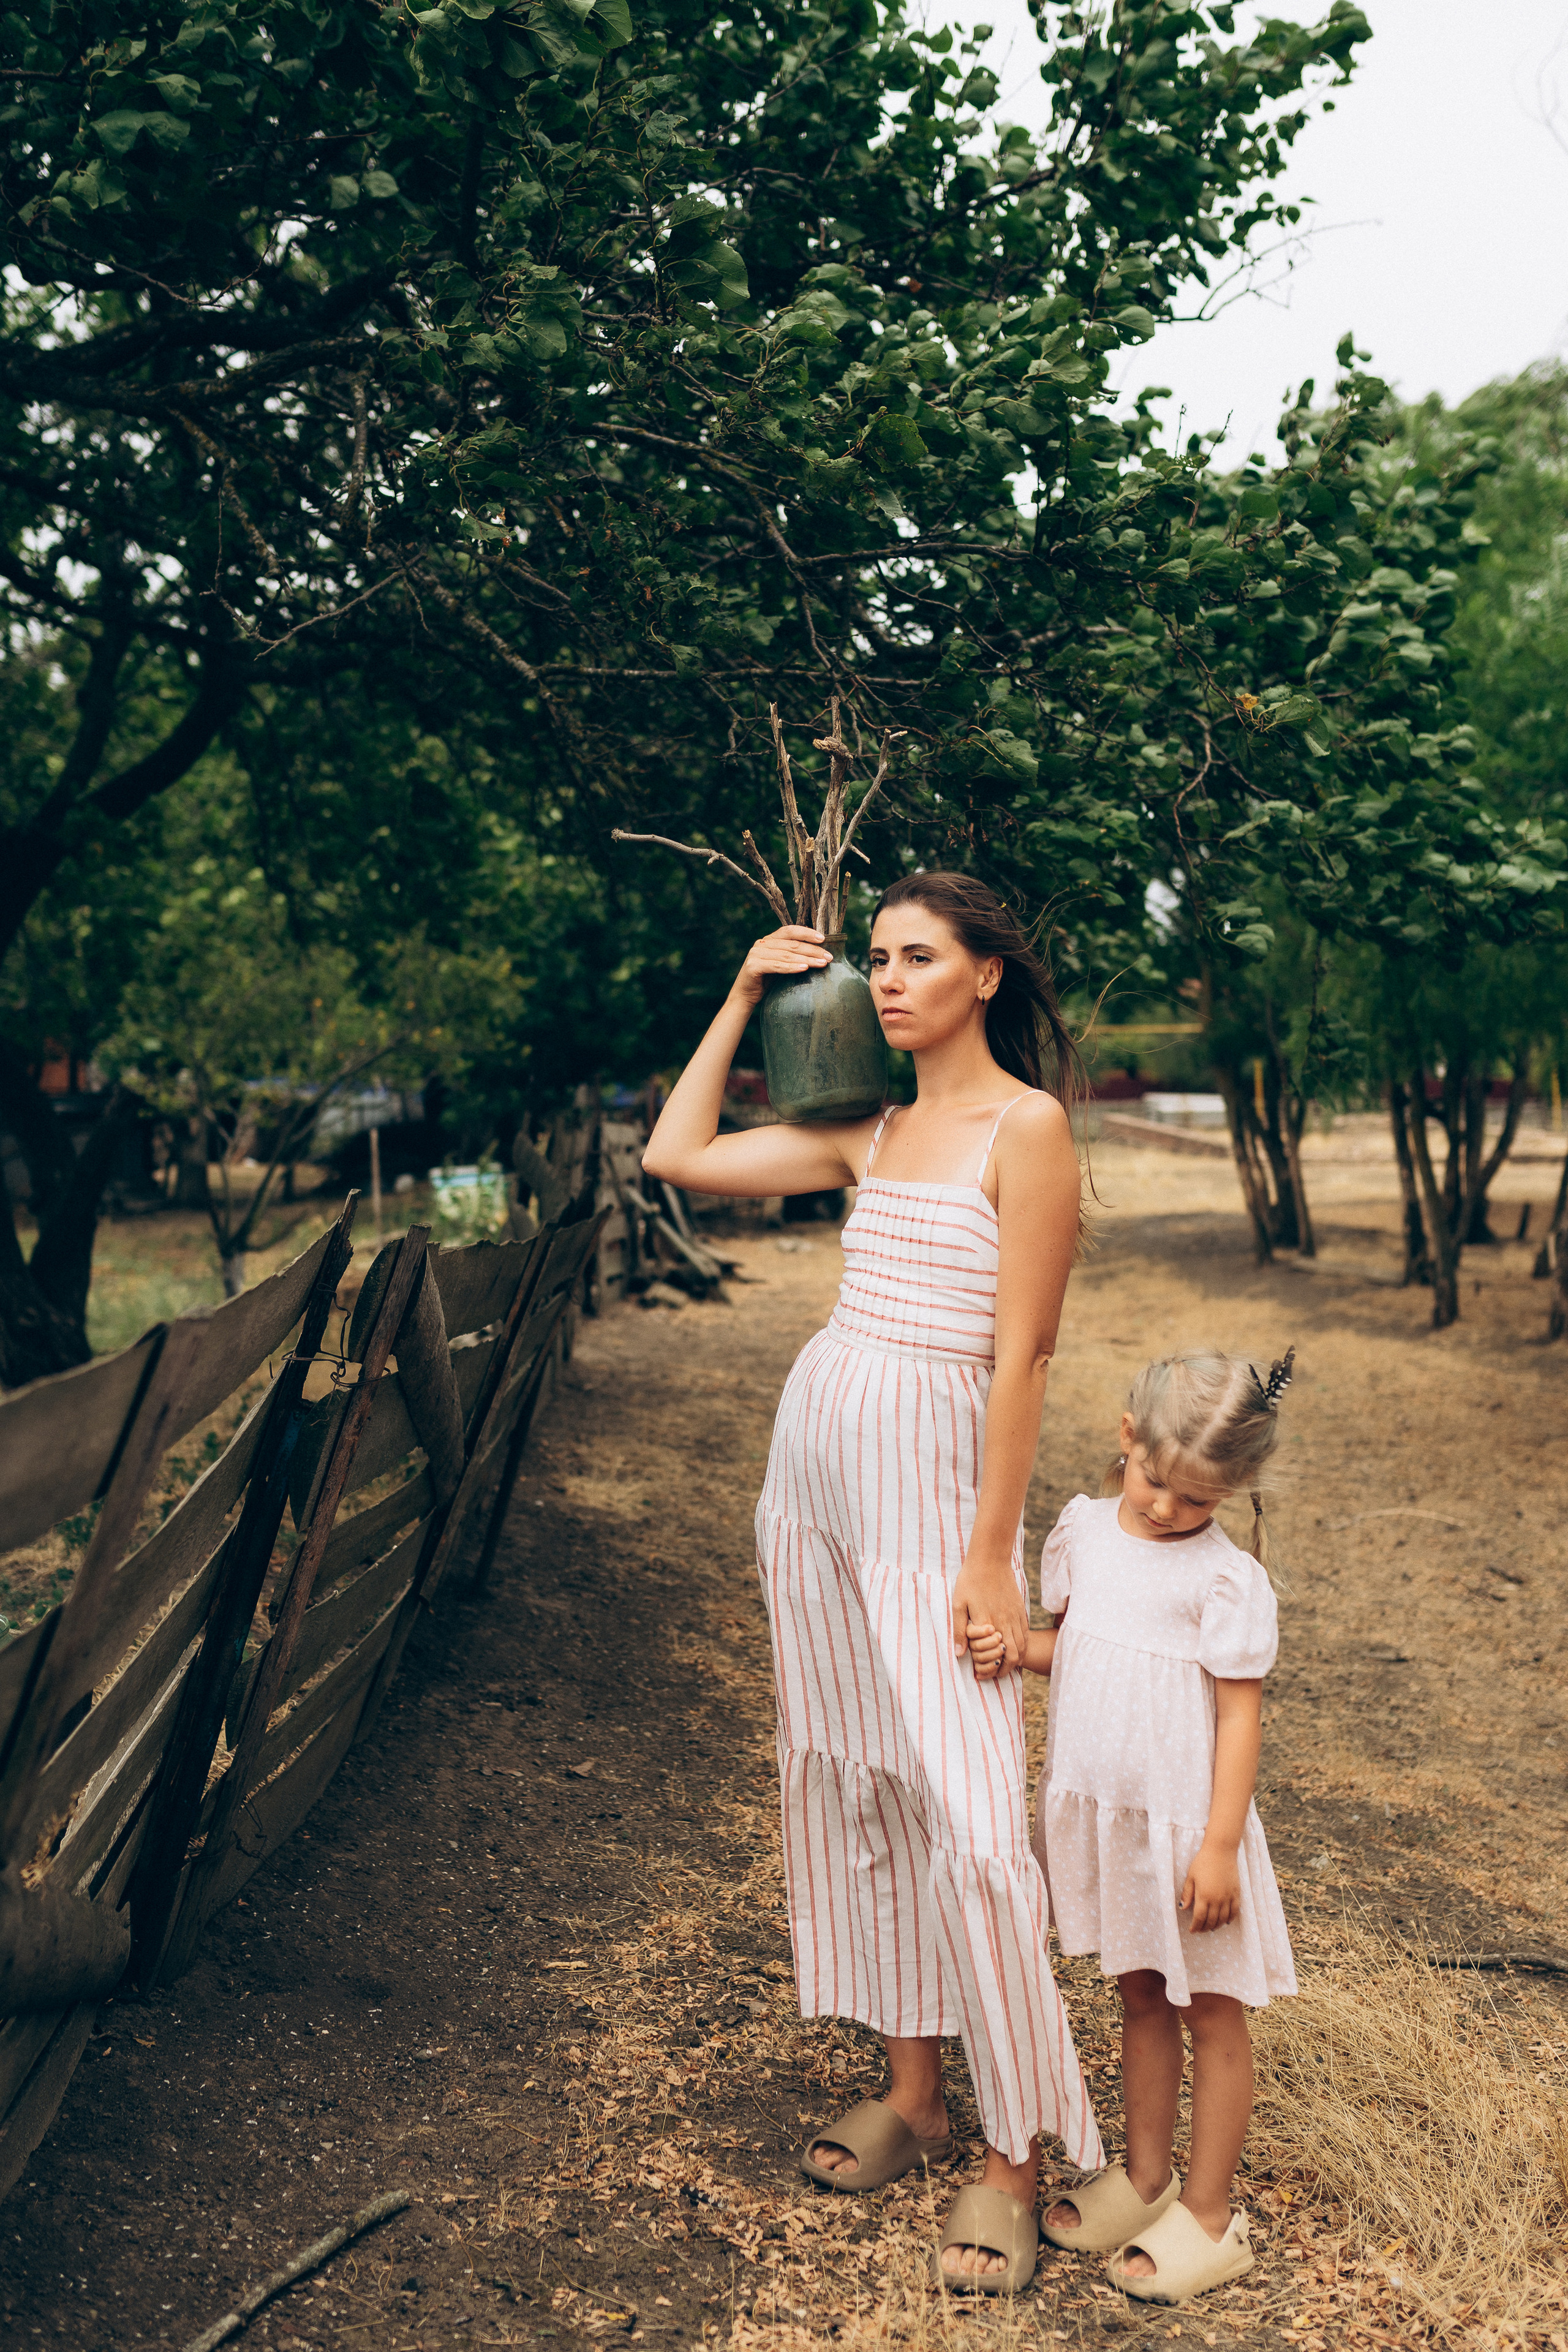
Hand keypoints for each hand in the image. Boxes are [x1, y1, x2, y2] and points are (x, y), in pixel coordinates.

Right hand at [733, 925, 830, 1006]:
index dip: (807, 933)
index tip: (823, 939)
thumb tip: (819, 953)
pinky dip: (791, 967)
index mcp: (769, 940)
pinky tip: (804, 968)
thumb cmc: (766, 981)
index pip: (790, 931)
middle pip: (792, 944)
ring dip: (807, 959)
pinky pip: (777, 965)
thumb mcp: (781, 965)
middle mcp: (762, 943)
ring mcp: (756, 953)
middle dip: (812, 950)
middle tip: (829, 957)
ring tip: (822, 963)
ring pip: (787, 954)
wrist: (745, 996)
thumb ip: (792, 956)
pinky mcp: (753, 966)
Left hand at [952, 1556, 1029, 1678]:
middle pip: (1014, 1655)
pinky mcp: (1021, 1609)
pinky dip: (1022, 1645)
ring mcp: (1016, 1615)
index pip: (997, 1656)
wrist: (990, 1559)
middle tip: (996, 1674)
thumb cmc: (970, 1580)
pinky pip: (1026, 1633)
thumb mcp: (958, 1605)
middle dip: (1006, 1669)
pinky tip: (1014, 1647)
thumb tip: (959, 1654)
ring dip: (1015, 1659)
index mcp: (989, 1624)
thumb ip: (959, 1630)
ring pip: (1022, 1645)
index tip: (982, 1675)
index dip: (992, 1670)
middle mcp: (1006, 1622)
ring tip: (1005, 1664)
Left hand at [1180, 1839, 1241, 1932]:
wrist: (1220, 1851)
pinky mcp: (1236, 1893)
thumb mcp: (1191, 1877)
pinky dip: (1230, 1919)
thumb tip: (1183, 1908)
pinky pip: (1235, 1911)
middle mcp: (1217, 1899)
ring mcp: (1228, 1897)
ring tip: (1211, 1927)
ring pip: (1223, 1919)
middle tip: (1200, 1930)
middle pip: (1211, 1921)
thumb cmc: (1202, 1862)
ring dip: (1217, 1926)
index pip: (1199, 1918)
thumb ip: (1187, 1894)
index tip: (1192, 1930)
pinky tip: (1226, 1921)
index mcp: (1204, 1896)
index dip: (1195, 1927)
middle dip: (1205, 1928)